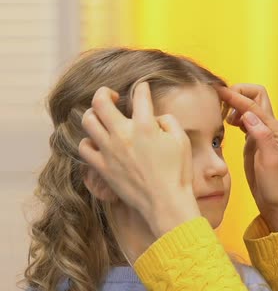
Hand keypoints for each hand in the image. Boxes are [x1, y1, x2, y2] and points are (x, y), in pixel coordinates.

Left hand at [78, 83, 199, 236]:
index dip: (143, 88)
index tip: (143, 89)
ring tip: (103, 117)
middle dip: (105, 92)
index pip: (139, 95)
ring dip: (94, 113)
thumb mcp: (181, 140)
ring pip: (88, 120)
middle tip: (113, 96)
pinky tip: (99, 141)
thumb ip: (168, 120)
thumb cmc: (178, 172)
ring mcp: (108, 151)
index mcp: (145, 126)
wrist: (166, 202)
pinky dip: (89, 140)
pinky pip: (84, 147)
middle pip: (100, 101)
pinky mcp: (102, 167)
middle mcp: (122, 134)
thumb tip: (155, 117)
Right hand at [216, 84, 277, 231]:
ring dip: (235, 104)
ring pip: (249, 108)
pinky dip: (234, 117)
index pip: (252, 104)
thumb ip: (261, 136)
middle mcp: (269, 128)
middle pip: (255, 97)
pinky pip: (244, 122)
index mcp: (274, 130)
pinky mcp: (253, 144)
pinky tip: (226, 124)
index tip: (216, 92)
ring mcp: (261, 135)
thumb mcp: (271, 161)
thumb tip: (248, 114)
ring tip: (221, 115)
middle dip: (238, 94)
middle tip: (221, 105)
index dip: (235, 96)